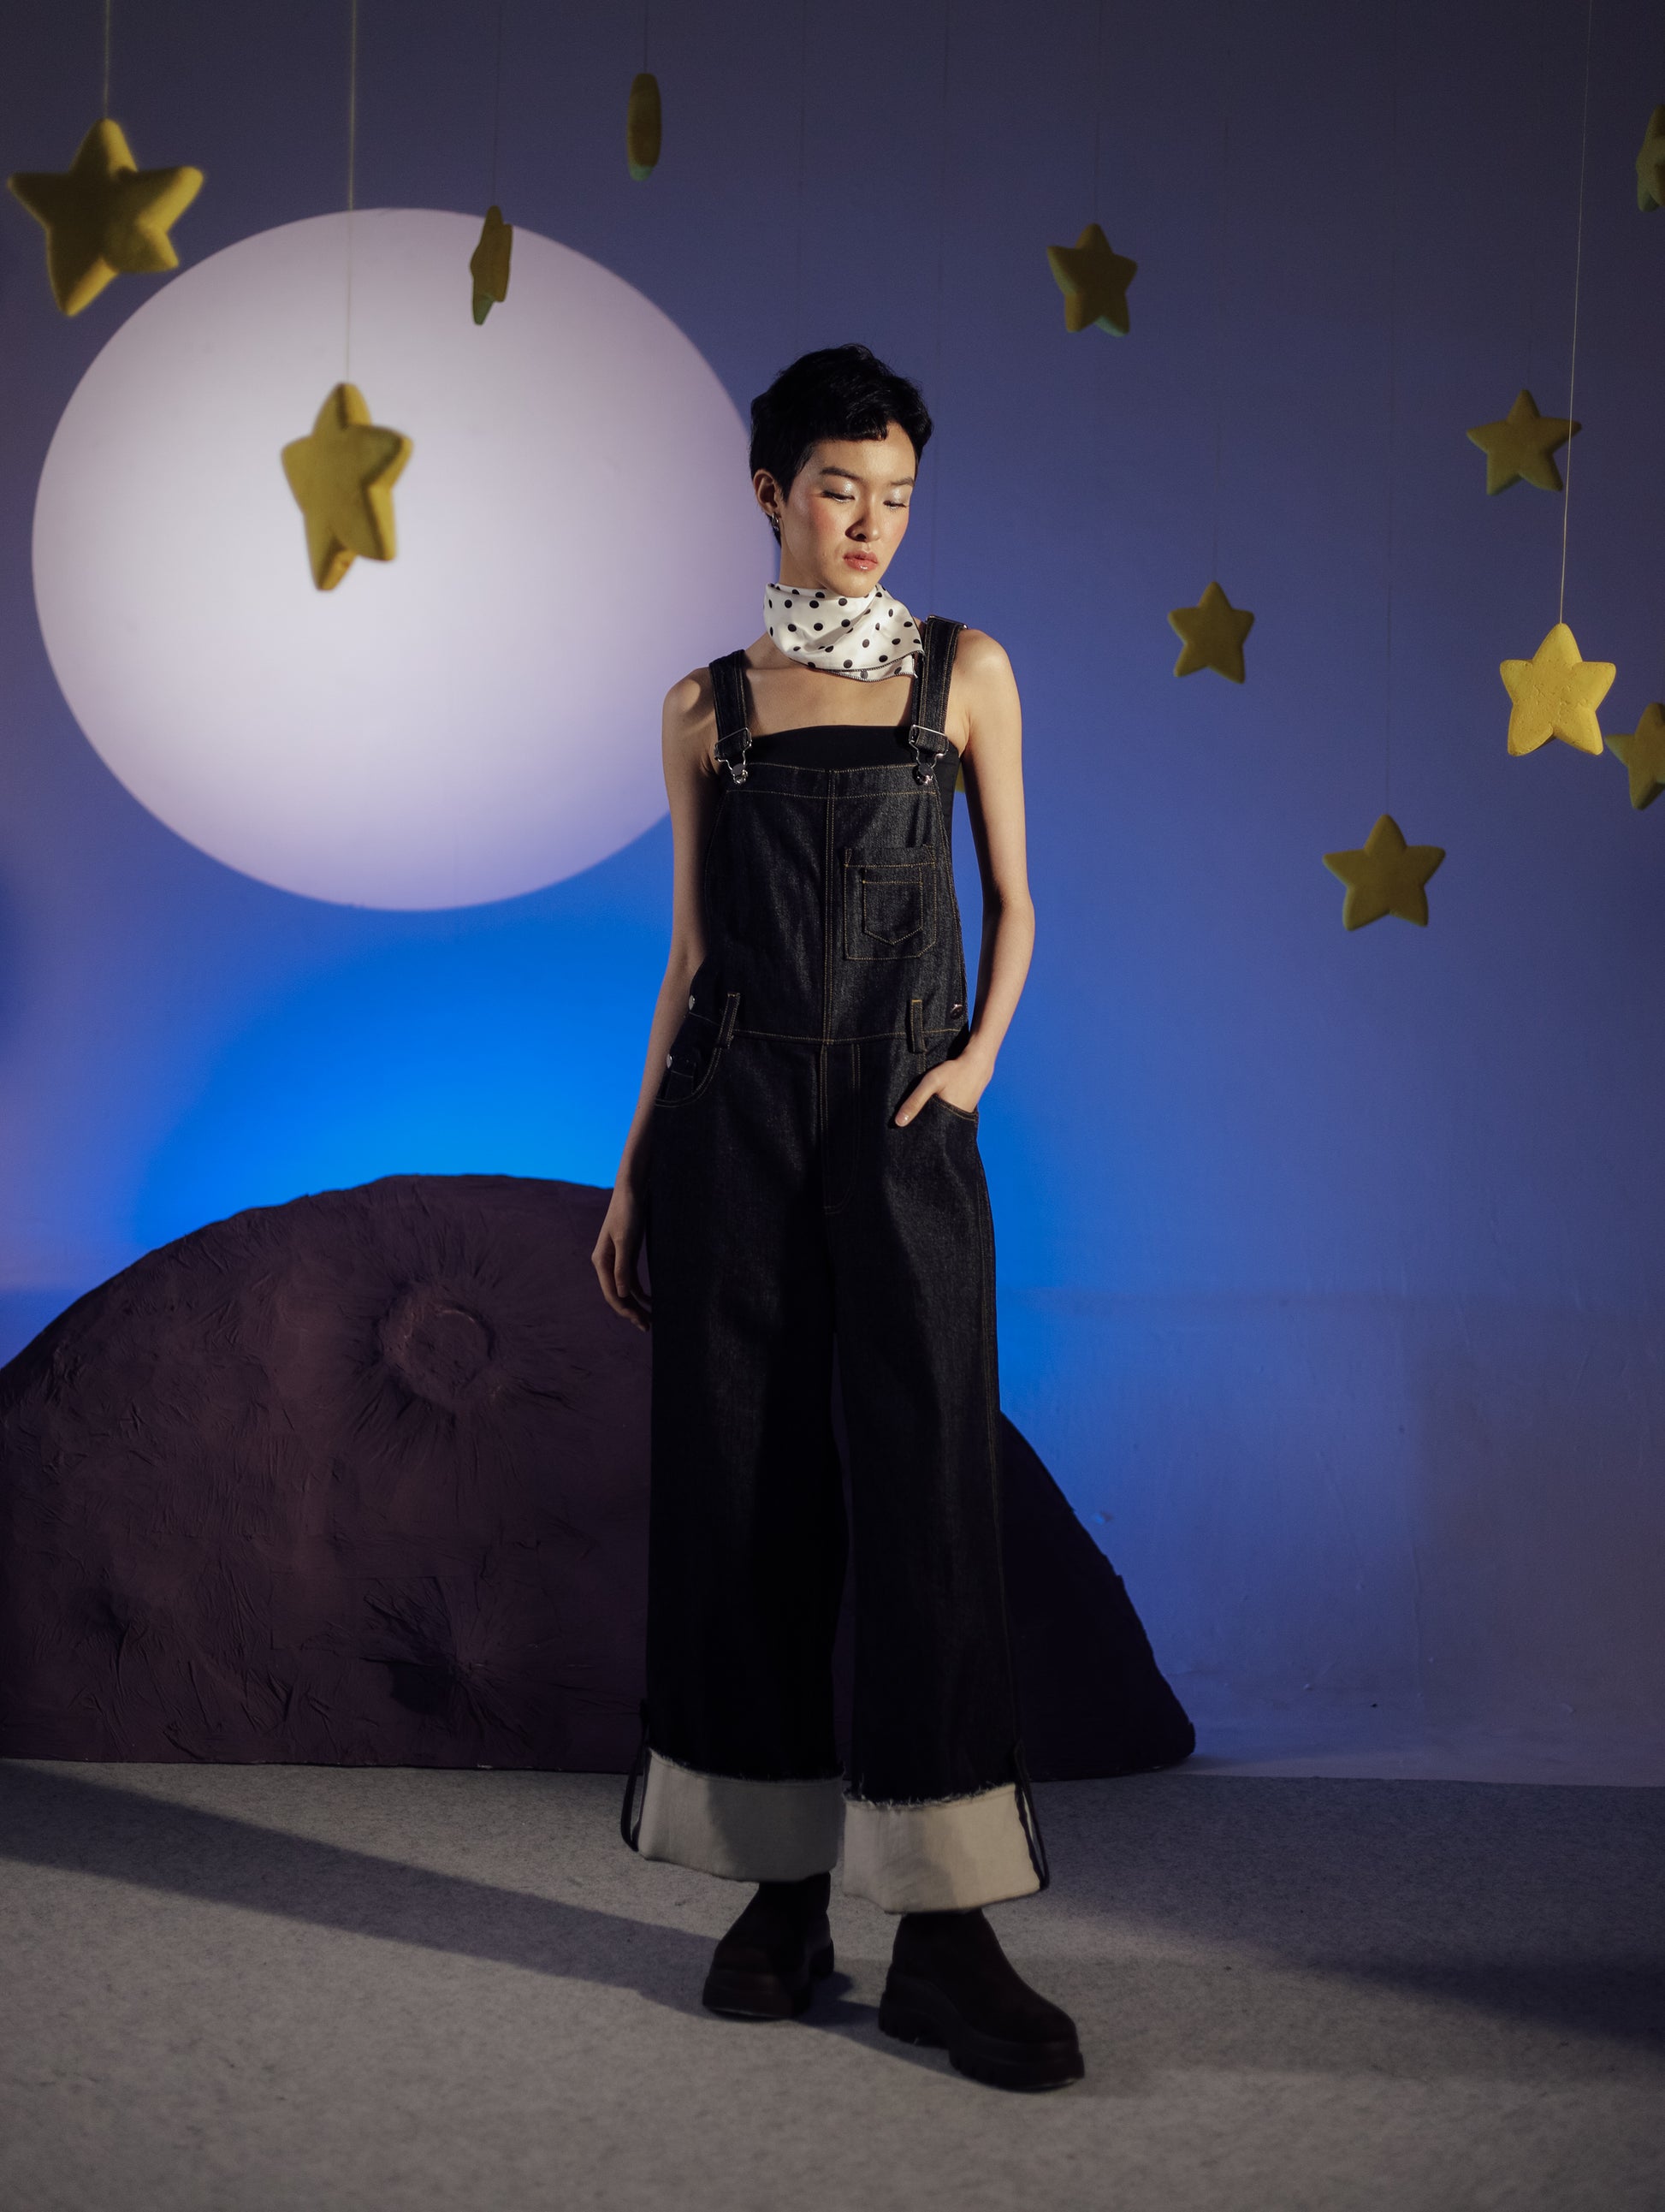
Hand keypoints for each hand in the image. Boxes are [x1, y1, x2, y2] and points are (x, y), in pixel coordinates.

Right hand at [592, 1184, 651, 1328]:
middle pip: (617, 1295)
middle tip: (648, 1327)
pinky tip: (651, 1300)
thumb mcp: (626, 1240)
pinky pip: (631, 1279)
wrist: (631, 1191)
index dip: (625, 1310)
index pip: (612, 1293)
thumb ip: (623, 1267)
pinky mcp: (626, 1254)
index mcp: (602, 1261)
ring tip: (651, 1319)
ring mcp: (616, 1260)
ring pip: (625, 1289)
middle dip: (631, 1312)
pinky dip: (640, 1291)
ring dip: (636, 1304)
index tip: (640, 1322)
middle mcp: (606, 1263)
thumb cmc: (627, 1213)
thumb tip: (621, 1295)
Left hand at [893, 1053, 989, 1125]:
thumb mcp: (931, 1083)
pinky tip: (931, 1109)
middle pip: (932, 1132)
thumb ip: (915, 1101)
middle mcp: (955, 1123)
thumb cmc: (954, 1072)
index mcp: (946, 1121)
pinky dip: (938, 1115)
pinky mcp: (962, 1112)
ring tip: (917, 1118)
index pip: (925, 1135)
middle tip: (906, 1127)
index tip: (902, 1133)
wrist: (977, 1065)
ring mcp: (960, 1118)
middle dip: (920, 1130)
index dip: (914, 1134)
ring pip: (939, 1125)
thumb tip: (898, 1122)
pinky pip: (946, 1118)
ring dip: (929, 1122)